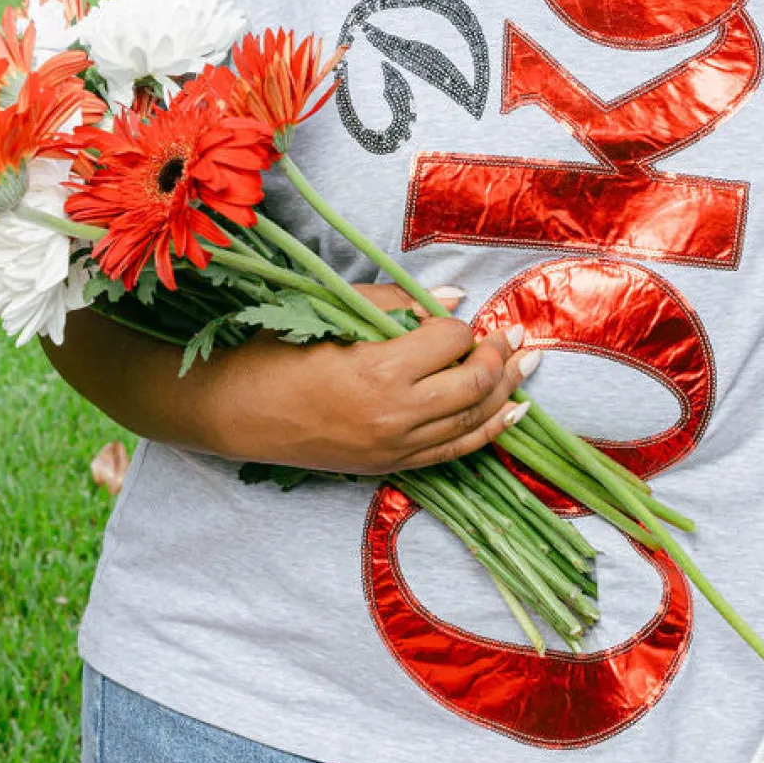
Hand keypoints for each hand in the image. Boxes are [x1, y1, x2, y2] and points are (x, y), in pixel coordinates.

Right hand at [205, 282, 535, 474]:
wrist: (237, 415)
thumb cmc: (276, 355)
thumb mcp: (332, 315)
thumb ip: (396, 304)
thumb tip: (453, 297)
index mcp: (380, 371)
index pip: (448, 341)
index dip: (459, 324)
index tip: (455, 316)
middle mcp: (396, 415)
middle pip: (474, 383)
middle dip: (500, 355)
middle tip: (514, 333)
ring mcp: (395, 446)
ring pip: (473, 419)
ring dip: (506, 390)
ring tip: (526, 366)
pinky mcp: (390, 465)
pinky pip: (455, 450)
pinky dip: (489, 431)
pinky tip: (514, 412)